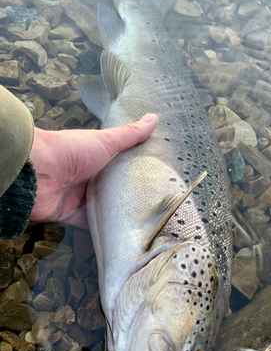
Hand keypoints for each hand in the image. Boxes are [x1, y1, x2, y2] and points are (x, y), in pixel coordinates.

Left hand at [29, 114, 155, 228]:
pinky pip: (87, 223)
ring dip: (114, 212)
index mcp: (92, 158)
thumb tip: (152, 118)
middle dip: (125, 194)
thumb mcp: (104, 142)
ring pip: (100, 207)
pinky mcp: (68, 214)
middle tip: (150, 202)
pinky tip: (118, 231)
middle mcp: (84, 177)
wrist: (37, 173)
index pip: (116, 164)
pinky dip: (100, 228)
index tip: (153, 177)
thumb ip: (128, 135)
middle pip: (109, 188)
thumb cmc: (70, 151)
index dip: (132, 169)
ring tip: (140, 219)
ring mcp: (76, 196)